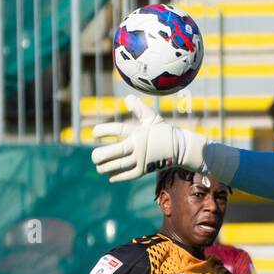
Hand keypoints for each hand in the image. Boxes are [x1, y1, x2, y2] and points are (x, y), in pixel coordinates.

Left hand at [91, 95, 206, 182]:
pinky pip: (128, 175)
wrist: (180, 149)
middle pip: (117, 151)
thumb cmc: (163, 132)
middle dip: (102, 155)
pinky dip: (117, 176)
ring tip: (98, 167)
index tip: (95, 133)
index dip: (105, 130)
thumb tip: (127, 97)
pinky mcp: (144, 171)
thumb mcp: (153, 118)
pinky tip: (109, 176)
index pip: (119, 129)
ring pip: (120, 165)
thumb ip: (139, 108)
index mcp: (139, 132)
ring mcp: (142, 160)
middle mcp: (139, 146)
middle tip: (93, 156)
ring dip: (106, 167)